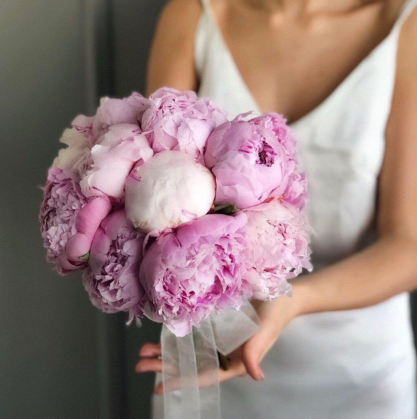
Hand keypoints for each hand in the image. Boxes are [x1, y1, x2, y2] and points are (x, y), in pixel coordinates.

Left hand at [136, 282, 307, 392]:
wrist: (281, 295)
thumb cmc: (276, 314)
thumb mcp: (266, 332)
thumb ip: (256, 351)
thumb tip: (256, 376)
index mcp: (237, 360)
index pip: (205, 374)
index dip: (182, 381)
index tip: (158, 386)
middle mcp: (225, 352)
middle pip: (191, 364)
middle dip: (165, 365)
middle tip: (140, 363)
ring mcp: (220, 338)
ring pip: (190, 349)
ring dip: (167, 350)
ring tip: (144, 350)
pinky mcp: (218, 323)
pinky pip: (196, 332)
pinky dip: (180, 334)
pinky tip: (164, 333)